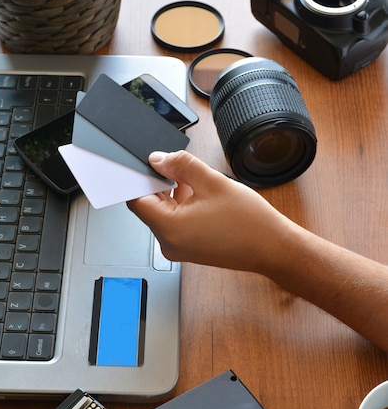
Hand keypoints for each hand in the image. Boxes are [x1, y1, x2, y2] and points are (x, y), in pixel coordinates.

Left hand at [127, 150, 286, 271]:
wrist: (272, 248)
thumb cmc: (249, 223)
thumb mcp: (212, 182)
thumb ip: (180, 165)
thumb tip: (158, 159)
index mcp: (169, 228)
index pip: (136, 200)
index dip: (140, 178)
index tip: (150, 164)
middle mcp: (169, 243)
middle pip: (148, 207)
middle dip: (160, 184)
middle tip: (180, 169)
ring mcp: (178, 249)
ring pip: (162, 214)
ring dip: (172, 195)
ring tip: (198, 185)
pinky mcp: (187, 249)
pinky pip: (174, 224)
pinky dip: (181, 207)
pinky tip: (201, 198)